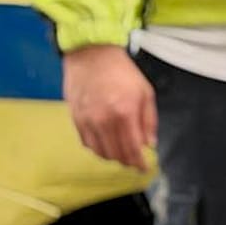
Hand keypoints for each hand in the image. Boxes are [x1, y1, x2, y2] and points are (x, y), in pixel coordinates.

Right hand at [62, 44, 156, 171]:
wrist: (92, 56)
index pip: (133, 148)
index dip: (139, 163)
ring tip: (122, 153)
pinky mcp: (76, 120)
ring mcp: (88, 121)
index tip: (144, 168)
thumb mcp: (145, 92)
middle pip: (116, 154)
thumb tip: (149, 144)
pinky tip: (106, 144)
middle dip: (127, 162)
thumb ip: (149, 121)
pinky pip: (87, 144)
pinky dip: (98, 149)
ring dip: (113, 157)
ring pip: (100, 152)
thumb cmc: (122, 72)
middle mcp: (104, 120)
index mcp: (125, 113)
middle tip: (135, 162)